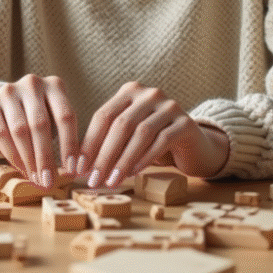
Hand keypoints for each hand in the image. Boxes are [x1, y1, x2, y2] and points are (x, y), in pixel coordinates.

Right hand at [0, 74, 79, 187]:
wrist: (0, 103)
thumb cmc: (35, 115)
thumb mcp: (52, 117)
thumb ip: (62, 136)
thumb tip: (72, 170)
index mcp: (54, 85)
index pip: (66, 116)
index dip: (70, 144)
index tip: (72, 169)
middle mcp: (32, 83)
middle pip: (41, 124)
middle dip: (46, 157)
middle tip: (49, 181)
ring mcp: (9, 91)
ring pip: (20, 130)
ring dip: (29, 159)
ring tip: (35, 179)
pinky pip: (1, 134)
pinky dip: (12, 155)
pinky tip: (21, 169)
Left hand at [79, 81, 228, 188]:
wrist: (194, 144)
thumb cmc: (153, 142)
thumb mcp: (128, 136)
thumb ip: (107, 143)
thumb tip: (80, 168)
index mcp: (130, 92)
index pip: (103, 116)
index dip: (89, 143)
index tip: (78, 168)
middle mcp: (149, 94)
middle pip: (120, 124)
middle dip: (104, 155)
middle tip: (93, 179)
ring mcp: (169, 105)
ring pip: (141, 133)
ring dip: (123, 160)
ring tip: (112, 180)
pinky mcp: (186, 122)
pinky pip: (162, 140)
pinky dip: (145, 158)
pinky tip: (134, 173)